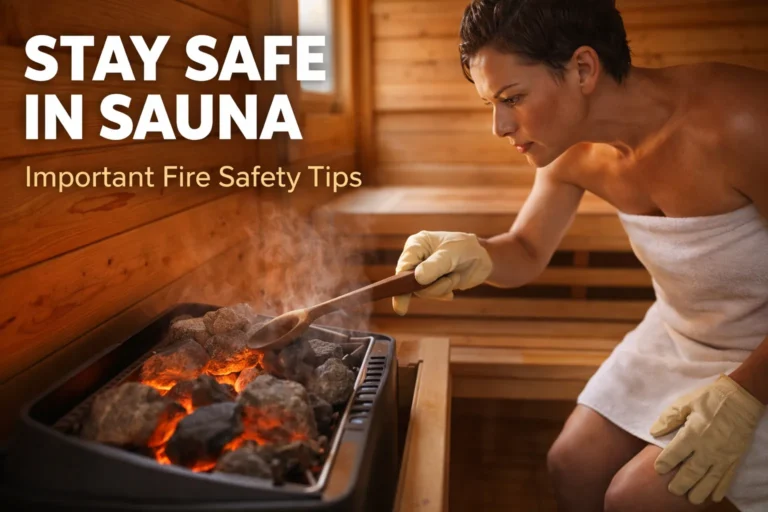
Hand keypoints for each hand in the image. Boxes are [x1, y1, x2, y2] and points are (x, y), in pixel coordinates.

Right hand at [391, 231, 492, 315]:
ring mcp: (422, 271)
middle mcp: (416, 258)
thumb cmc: (465, 248)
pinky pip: (431, 294)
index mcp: (416, 245)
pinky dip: (444, 292)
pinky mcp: (431, 282)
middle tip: (449, 281)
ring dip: (441, 288)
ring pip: (421, 291)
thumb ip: (435, 266)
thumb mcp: (452, 254)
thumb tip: (418, 278)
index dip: (401, 284)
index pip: (403, 266)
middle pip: (410, 282)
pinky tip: (453, 283)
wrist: (482, 257)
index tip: (401, 305)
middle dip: (431, 286)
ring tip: (455, 277)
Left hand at [650, 374, 764, 504]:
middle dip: (681, 483)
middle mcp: (708, 448)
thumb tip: (653, 431)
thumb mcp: (685, 403)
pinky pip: (727, 477)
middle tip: (673, 490)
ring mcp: (723, 455)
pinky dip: (720, 488)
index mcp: (693, 433)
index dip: (665, 463)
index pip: (675, 454)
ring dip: (699, 490)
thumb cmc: (710, 399)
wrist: (741, 399)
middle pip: (692, 472)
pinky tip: (713, 496)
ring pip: (709, 479)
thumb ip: (669, 419)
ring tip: (691, 499)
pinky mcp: (735, 458)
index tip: (658, 469)